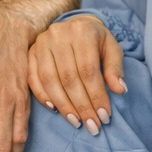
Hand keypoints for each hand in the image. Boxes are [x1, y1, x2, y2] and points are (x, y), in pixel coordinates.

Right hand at [27, 15, 125, 134]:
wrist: (75, 25)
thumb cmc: (96, 41)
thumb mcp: (112, 49)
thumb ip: (115, 69)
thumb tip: (120, 90)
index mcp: (82, 31)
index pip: (88, 70)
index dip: (96, 96)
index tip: (104, 117)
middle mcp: (59, 35)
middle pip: (69, 78)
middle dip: (82, 106)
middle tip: (92, 126)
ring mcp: (42, 43)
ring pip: (50, 80)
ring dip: (63, 105)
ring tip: (76, 122)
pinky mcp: (31, 52)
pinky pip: (33, 78)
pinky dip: (42, 96)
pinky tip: (55, 109)